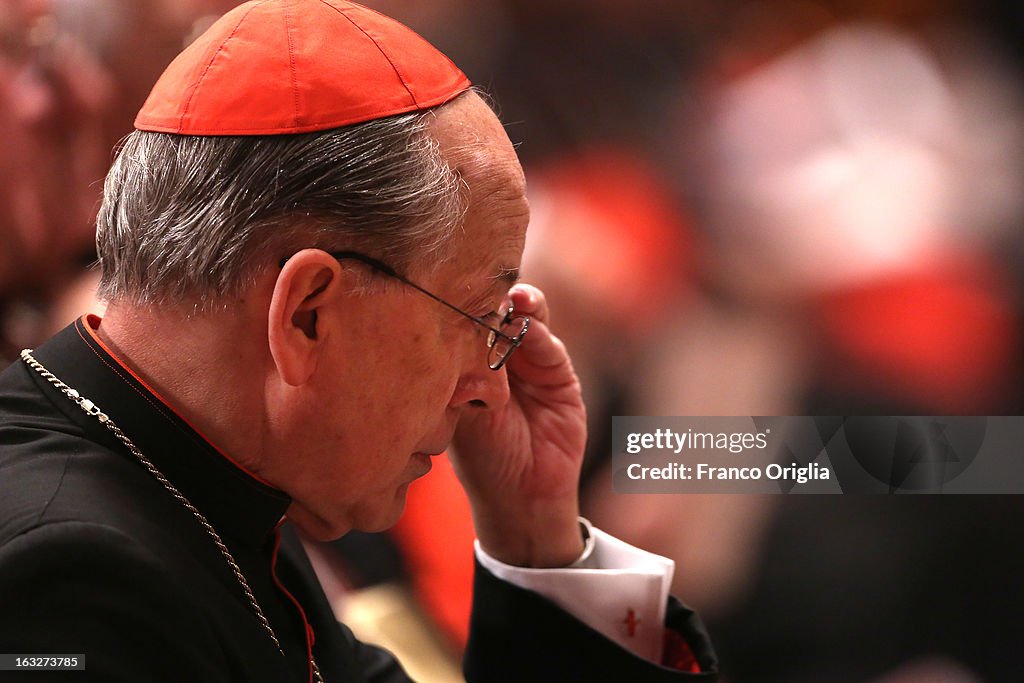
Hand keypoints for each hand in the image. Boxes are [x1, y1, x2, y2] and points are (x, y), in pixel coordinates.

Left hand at [449, 284, 587, 566]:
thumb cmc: (481, 459)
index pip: (462, 319)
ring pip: (524, 318)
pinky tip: (528, 325)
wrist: (523, 495)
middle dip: (491, 294)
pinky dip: (539, 331)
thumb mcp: (462, 412)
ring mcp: (527, 361)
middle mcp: (496, 355)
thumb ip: (464, 370)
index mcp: (464, 361)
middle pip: (495, 309)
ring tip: (512, 299)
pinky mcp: (558, 372)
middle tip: (483, 286)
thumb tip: (454, 326)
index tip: (451, 285)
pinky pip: (549, 344)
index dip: (460, 300)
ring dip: (519, 304)